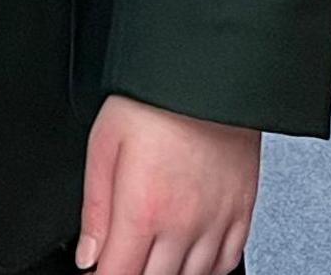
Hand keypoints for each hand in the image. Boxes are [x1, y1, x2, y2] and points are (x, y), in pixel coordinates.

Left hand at [77, 94, 261, 274]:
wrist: (209, 74)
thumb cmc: (155, 100)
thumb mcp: (105, 145)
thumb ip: (95, 208)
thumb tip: (88, 254)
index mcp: (144, 209)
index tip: (101, 269)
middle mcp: (184, 224)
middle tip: (125, 257)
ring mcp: (217, 221)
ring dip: (168, 274)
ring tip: (154, 257)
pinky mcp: (242, 211)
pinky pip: (228, 261)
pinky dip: (208, 269)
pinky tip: (191, 259)